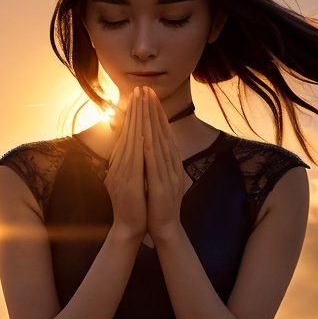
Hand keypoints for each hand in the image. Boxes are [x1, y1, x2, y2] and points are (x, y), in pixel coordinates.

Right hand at [103, 87, 146, 238]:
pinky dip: (138, 142)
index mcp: (120, 163)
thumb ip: (128, 164)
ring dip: (137, 118)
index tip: (138, 96)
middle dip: (135, 109)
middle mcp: (119, 164)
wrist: (128, 228)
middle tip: (139, 88)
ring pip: (131, 139)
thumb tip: (131, 150)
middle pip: (128, 131)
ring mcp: (122, 171)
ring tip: (141, 99)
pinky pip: (135, 157)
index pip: (127, 134)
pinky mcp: (129, 181)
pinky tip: (143, 128)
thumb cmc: (132, 206)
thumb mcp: (128, 180)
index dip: (133, 114)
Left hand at [140, 88, 188, 241]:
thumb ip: (155, 163)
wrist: (165, 229)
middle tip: (147, 89)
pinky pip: (155, 164)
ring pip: (159, 143)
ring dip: (152, 122)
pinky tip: (145, 135)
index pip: (162, 133)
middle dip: (154, 110)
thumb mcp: (158, 179)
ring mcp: (168, 174)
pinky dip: (150, 148)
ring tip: (146, 103)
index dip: (156, 114)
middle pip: (162, 132)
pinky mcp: (161, 186)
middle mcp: (171, 164)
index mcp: (170, 162)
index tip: (149, 96)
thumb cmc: (159, 205)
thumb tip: (150, 147)